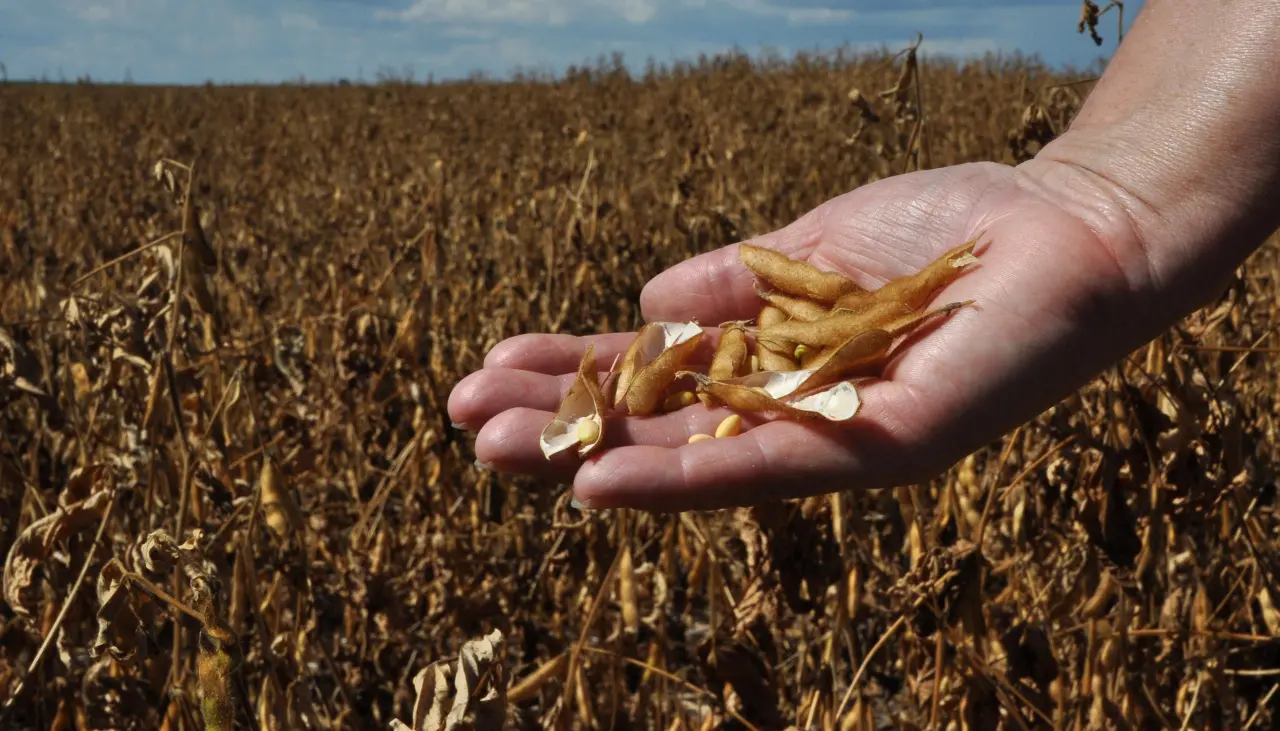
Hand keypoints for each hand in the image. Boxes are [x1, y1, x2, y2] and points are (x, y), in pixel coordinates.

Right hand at [447, 159, 1170, 511]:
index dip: (572, 376)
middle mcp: (792, 414)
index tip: (488, 368)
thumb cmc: (946, 231)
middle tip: (461, 422)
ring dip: (593, 457)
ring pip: (696, 459)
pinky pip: (769, 468)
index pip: (654, 379)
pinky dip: (682, 478)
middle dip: (559, 423)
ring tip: (496, 451)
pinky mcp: (881, 445)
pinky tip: (599, 481)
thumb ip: (731, 284)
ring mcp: (833, 437)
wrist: (1068, 226)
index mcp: (770, 366)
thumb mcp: (808, 250)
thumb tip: (644, 300)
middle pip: (658, 428)